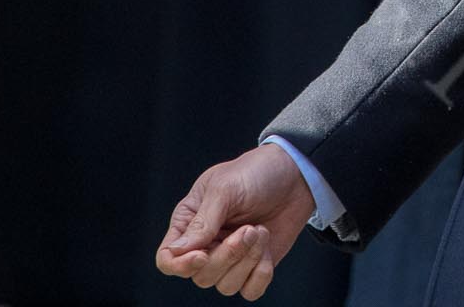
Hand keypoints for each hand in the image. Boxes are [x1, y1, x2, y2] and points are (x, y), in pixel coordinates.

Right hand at [154, 144, 315, 299]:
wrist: (296, 174)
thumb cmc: (256, 172)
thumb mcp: (225, 188)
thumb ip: (202, 221)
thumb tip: (177, 251)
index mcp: (189, 222)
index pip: (167, 258)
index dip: (180, 265)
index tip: (202, 255)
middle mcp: (206, 244)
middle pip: (200, 276)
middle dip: (227, 256)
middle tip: (249, 229)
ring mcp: (231, 257)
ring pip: (225, 286)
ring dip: (247, 261)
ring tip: (260, 230)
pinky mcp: (254, 265)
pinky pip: (249, 291)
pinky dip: (260, 274)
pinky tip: (267, 248)